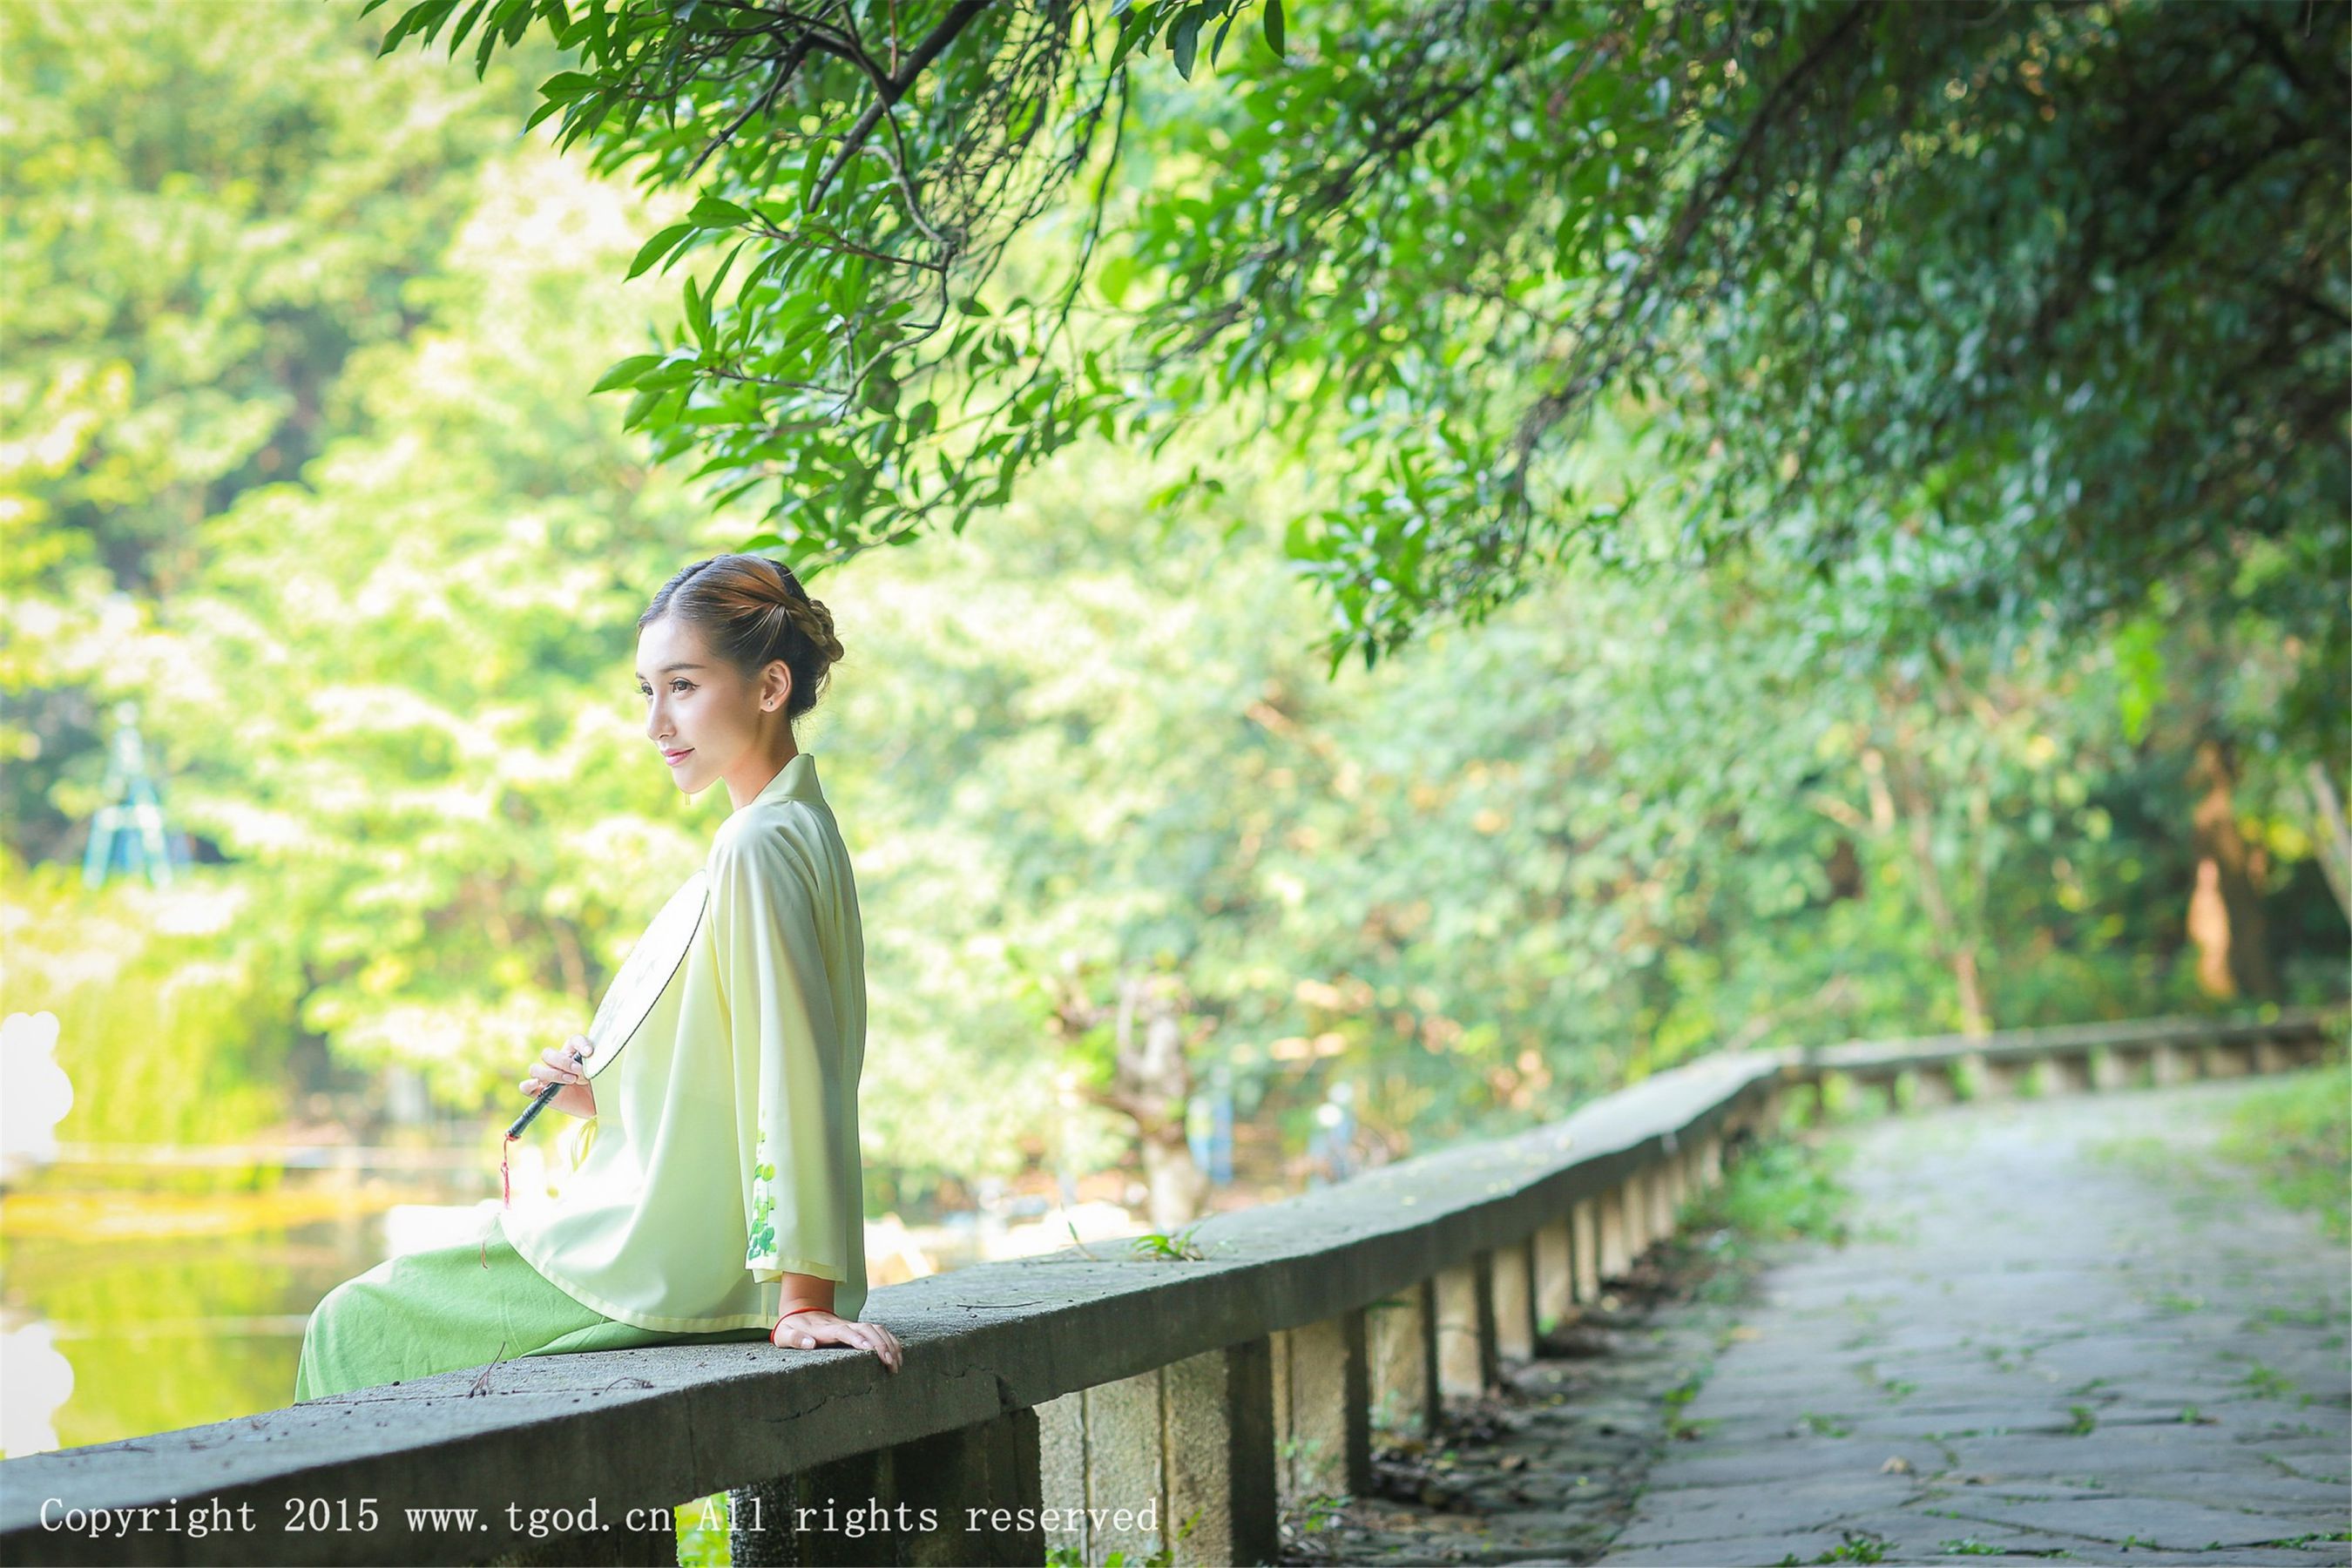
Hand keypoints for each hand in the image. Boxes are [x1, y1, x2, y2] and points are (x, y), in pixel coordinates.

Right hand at [517, 1034, 595, 1119]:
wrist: (599, 1107)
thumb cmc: (601, 1087)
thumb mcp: (603, 1073)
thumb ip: (596, 1064)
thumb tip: (589, 1058)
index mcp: (574, 1053)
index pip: (573, 1041)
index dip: (580, 1044)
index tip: (589, 1053)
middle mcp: (558, 1063)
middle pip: (548, 1053)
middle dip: (563, 1062)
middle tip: (579, 1071)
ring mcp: (548, 1079)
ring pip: (536, 1069)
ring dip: (552, 1074)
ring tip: (570, 1081)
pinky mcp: (541, 1094)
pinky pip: (525, 1088)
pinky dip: (528, 1085)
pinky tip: (537, 1085)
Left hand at [770, 1309, 901, 1371]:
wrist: (801, 1311)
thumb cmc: (792, 1328)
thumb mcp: (785, 1334)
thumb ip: (796, 1338)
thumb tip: (811, 1344)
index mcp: (826, 1329)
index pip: (845, 1331)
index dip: (858, 1339)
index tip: (869, 1350)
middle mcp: (843, 1324)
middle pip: (867, 1329)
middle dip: (882, 1345)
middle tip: (890, 1364)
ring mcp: (852, 1325)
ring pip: (877, 1329)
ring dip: (889, 1343)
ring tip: (896, 1364)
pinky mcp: (858, 1330)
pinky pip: (880, 1331)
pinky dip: (891, 1341)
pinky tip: (898, 1355)